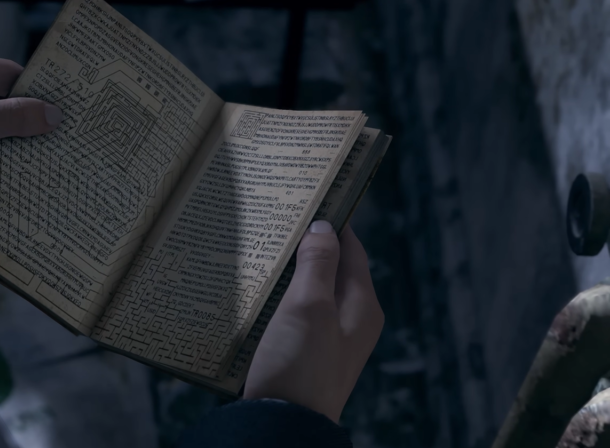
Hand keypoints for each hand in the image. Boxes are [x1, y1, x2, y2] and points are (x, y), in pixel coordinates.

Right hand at [243, 220, 383, 422]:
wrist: (283, 427)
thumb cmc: (299, 365)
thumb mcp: (309, 307)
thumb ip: (319, 264)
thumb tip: (325, 226)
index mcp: (363, 305)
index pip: (352, 249)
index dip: (333, 222)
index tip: (308, 198)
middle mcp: (353, 321)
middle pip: (333, 269)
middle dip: (308, 245)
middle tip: (279, 219)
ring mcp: (331, 339)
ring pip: (313, 291)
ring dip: (292, 272)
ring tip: (265, 249)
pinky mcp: (308, 354)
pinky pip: (300, 314)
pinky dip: (284, 297)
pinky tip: (261, 292)